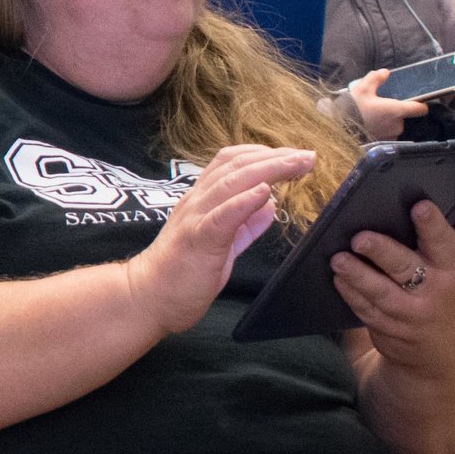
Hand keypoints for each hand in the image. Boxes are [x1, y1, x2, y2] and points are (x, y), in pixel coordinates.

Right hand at [125, 144, 317, 334]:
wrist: (146, 299)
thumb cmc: (181, 275)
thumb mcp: (222, 244)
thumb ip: (245, 223)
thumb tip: (270, 203)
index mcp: (202, 201)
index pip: (232, 163)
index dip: (265, 154)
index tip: (295, 156)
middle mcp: (197, 202)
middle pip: (237, 166)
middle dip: (276, 157)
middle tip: (308, 156)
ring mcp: (195, 219)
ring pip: (232, 183)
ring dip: (269, 169)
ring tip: (297, 164)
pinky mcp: (197, 240)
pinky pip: (222, 216)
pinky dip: (244, 201)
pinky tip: (266, 192)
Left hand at [334, 187, 454, 377]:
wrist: (447, 358)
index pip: (445, 242)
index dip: (432, 225)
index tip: (419, 207)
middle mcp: (435, 289)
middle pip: (406, 267)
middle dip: (383, 251)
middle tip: (361, 238)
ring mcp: (410, 312)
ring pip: (380, 292)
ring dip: (357, 275)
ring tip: (339, 259)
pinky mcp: (388, 328)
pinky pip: (366, 310)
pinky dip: (351, 294)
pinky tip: (338, 279)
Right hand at [347, 68, 430, 140]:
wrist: (339, 128)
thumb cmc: (354, 108)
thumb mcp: (362, 88)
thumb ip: (376, 78)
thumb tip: (385, 72)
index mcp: (397, 110)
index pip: (420, 109)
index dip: (420, 105)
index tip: (414, 101)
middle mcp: (397, 125)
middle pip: (404, 116)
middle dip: (395, 112)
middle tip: (381, 107)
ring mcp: (390, 135)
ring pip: (394, 126)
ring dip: (388, 121)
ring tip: (373, 117)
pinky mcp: (382, 142)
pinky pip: (387, 134)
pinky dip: (381, 130)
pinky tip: (369, 125)